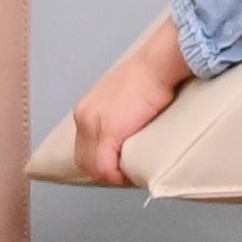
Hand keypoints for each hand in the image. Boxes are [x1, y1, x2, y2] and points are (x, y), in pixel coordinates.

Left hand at [68, 15, 193, 185]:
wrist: (158, 65)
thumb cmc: (150, 75)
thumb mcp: (124, 95)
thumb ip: (118, 113)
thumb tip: (128, 129)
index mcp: (86, 109)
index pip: (84, 146)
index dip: (99, 160)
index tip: (118, 164)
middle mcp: (84, 117)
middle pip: (83, 159)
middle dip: (102, 171)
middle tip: (123, 173)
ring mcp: (94, 125)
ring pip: (93, 166)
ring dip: (111, 176)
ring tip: (130, 175)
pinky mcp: (109, 132)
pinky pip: (106, 168)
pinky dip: (117, 177)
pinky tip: (130, 175)